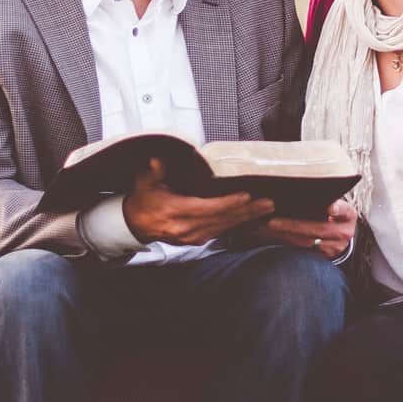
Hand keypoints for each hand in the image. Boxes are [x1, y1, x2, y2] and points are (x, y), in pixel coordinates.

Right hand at [123, 158, 274, 244]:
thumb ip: (153, 172)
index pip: (207, 208)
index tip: (246, 196)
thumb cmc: (143, 200)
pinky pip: (220, 232)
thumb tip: (158, 160)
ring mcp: (192, 237)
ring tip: (266, 209)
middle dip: (246, 211)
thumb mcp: (144, 183)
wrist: (134, 224)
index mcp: (176, 212)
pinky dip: (236, 224)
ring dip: (246, 218)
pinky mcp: (196, 240)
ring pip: (224, 227)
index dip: (228, 203)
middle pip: (221, 219)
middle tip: (268, 203)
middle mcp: (186, 228)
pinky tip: (250, 218)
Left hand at [252, 199, 356, 260]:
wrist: (343, 238)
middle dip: (293, 225)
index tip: (330, 209)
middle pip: (317, 229)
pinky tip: (272, 238)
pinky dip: (287, 244)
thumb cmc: (337, 217)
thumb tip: (320, 198)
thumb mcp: (341, 207)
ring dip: (286, 236)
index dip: (337, 209)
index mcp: (348, 216)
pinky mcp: (324, 258)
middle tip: (273, 222)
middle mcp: (344, 233)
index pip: (343, 211)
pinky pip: (302, 251)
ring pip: (307, 243)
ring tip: (268, 229)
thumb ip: (332, 202)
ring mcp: (334, 248)